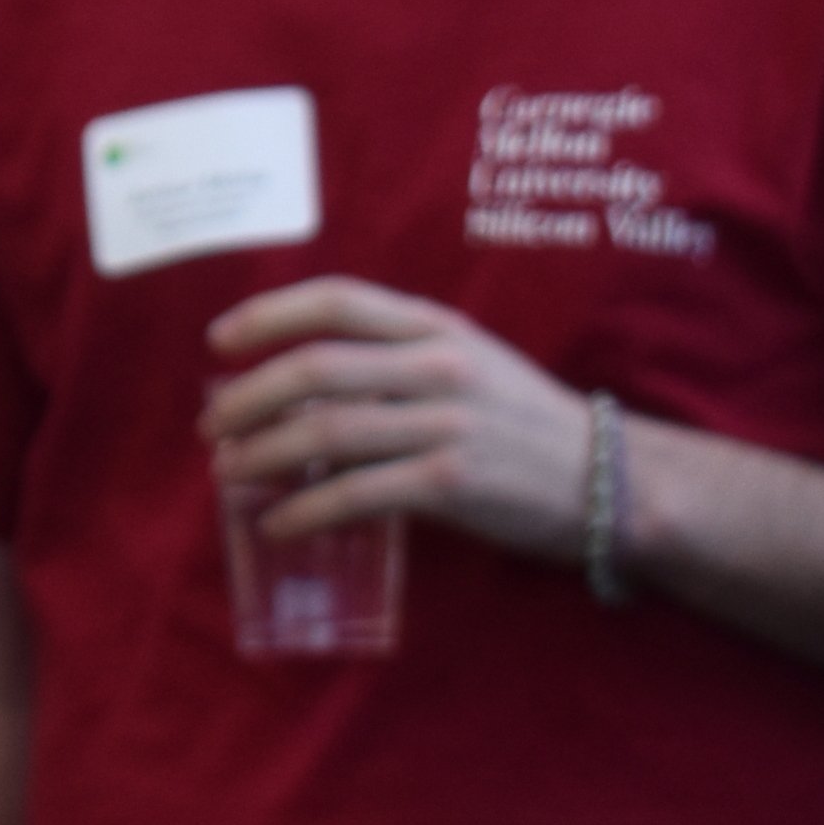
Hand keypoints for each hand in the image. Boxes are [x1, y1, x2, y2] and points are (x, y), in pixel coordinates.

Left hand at [201, 278, 595, 559]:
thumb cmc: (524, 423)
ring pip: (324, 432)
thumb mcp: (469, 364)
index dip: (268, 314)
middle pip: (315, 368)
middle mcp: (439, 365)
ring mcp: (446, 423)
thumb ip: (398, 360)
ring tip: (229, 473)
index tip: (218, 341)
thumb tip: (302, 383)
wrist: (611, 480)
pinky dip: (304, 510)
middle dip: (248, 396)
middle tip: (212, 425)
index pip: (337, 301)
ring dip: (261, 454)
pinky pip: (354, 494)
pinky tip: (278, 524)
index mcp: (437, 327)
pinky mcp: (451, 482)